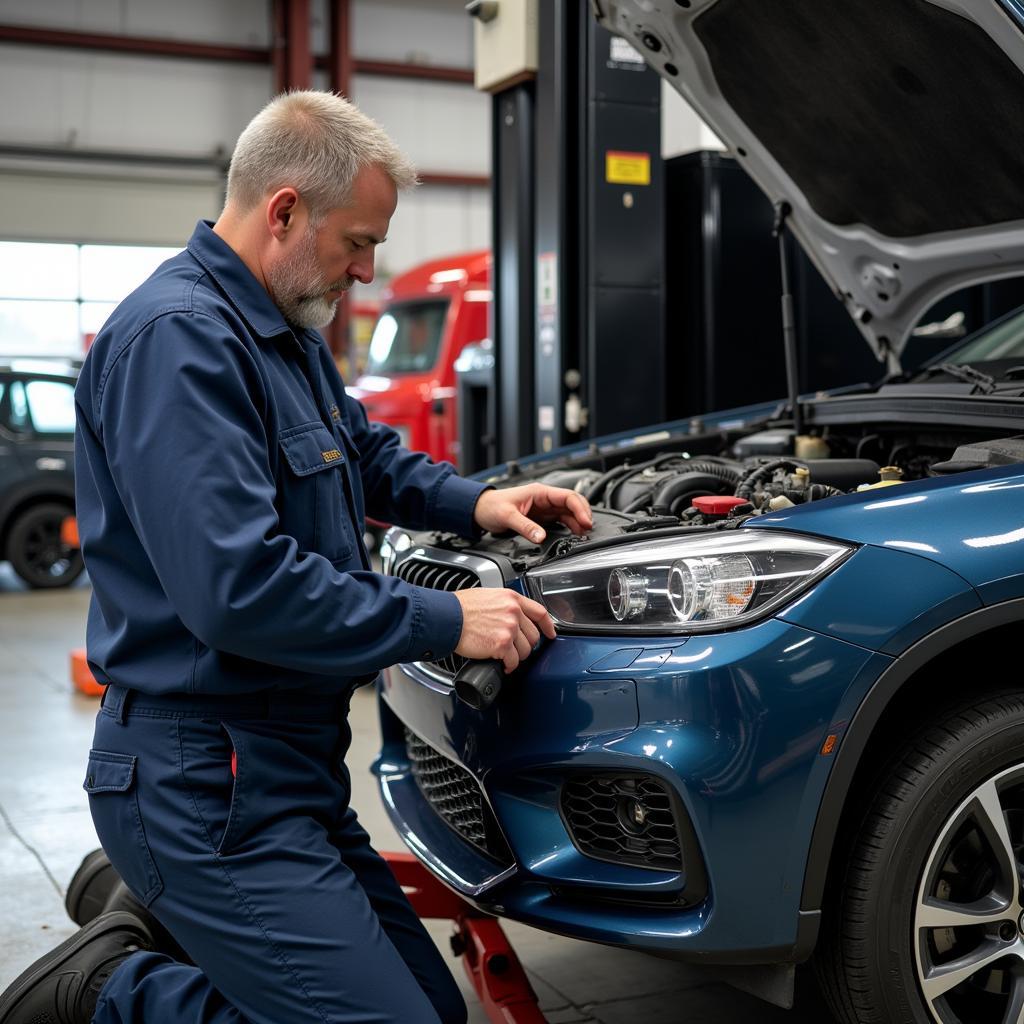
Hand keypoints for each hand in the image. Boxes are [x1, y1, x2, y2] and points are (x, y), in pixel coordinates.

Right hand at [454, 588, 555, 673]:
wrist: (447, 617)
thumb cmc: (460, 607)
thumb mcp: (488, 596)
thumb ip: (504, 605)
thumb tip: (510, 617)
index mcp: (511, 598)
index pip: (539, 612)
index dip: (548, 625)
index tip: (550, 633)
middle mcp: (513, 612)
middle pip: (533, 635)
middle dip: (525, 645)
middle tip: (514, 649)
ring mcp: (509, 628)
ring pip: (525, 650)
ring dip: (516, 656)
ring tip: (505, 656)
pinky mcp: (502, 645)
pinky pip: (513, 661)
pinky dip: (509, 666)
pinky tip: (502, 664)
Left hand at [473, 483, 592, 544]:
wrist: (480, 509)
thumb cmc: (492, 506)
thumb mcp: (507, 516)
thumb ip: (525, 527)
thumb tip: (541, 537)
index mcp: (539, 492)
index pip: (567, 496)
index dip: (580, 508)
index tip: (585, 522)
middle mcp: (545, 498)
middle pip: (573, 503)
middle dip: (584, 514)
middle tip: (588, 530)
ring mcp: (545, 508)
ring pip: (569, 512)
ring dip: (578, 522)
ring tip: (584, 534)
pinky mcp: (542, 517)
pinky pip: (562, 520)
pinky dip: (571, 527)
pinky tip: (575, 534)